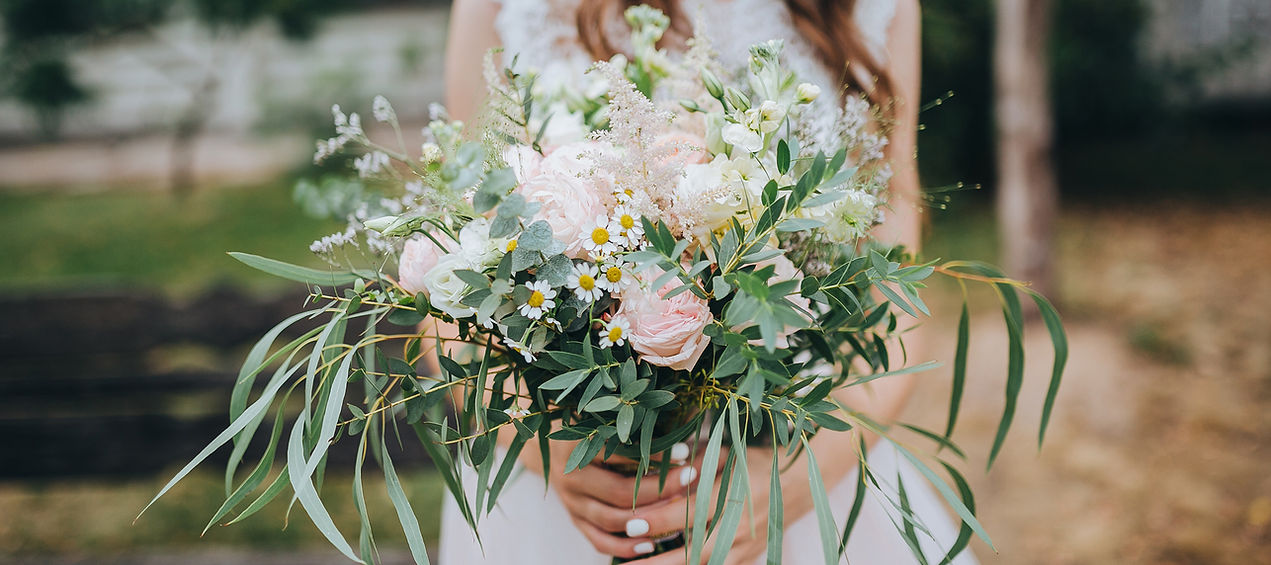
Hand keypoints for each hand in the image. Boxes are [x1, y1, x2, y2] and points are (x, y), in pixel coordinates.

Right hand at [520, 439, 704, 559]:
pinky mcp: (574, 519)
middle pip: (620, 492)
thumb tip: (679, 424)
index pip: (621, 453)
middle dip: (660, 489)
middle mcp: (570, 476)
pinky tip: (650, 545)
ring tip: (679, 513)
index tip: (685, 452)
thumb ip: (632, 424)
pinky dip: (624, 548)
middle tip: (690, 479)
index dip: (655, 454)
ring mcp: (570, 501)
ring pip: (611, 520)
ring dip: (647, 520)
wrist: (544, 444)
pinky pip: (598, 540)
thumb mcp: (601, 418)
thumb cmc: (584, 424)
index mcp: (576, 445)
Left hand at [625, 447, 780, 564]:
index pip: (688, 511)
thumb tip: (660, 471)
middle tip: (623, 564)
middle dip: (656, 560)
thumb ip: (695, 464)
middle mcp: (737, 527)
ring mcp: (743, 548)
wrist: (801, 484)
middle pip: (691, 551)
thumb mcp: (727, 454)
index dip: (659, 519)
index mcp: (731, 496)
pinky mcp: (746, 559)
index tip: (631, 523)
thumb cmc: (758, 462)